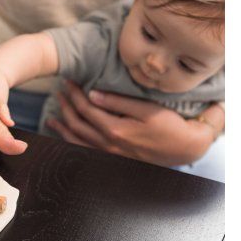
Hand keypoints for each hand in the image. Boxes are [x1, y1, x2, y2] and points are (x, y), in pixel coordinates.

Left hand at [46, 81, 216, 166]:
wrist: (186, 148)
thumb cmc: (170, 125)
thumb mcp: (147, 109)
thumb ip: (118, 102)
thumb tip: (93, 94)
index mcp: (116, 130)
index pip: (87, 109)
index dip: (75, 94)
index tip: (68, 81)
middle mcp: (109, 146)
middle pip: (78, 125)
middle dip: (66, 107)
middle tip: (59, 92)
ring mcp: (111, 156)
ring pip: (78, 142)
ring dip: (64, 128)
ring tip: (53, 116)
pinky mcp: (115, 160)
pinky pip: (87, 153)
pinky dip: (73, 144)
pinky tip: (68, 138)